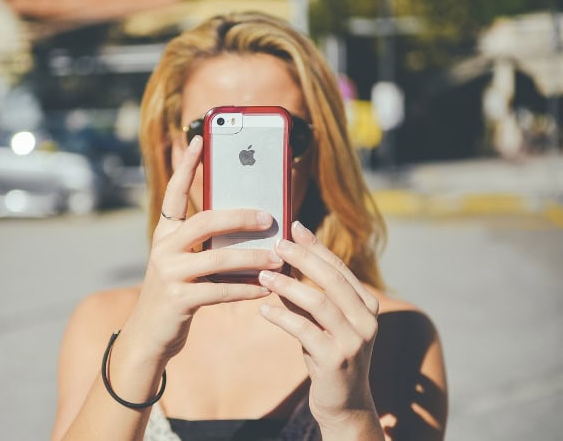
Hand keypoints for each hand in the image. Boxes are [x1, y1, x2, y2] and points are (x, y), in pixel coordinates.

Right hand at [124, 136, 281, 361]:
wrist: (150, 335)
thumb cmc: (177, 292)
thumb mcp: (185, 262)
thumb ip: (207, 244)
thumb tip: (251, 227)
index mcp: (165, 233)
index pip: (175, 192)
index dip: (186, 166)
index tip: (199, 139)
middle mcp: (163, 247)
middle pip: (205, 221)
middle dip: (240, 217)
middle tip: (269, 217)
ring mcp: (168, 273)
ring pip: (219, 257)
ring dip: (253, 258)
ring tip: (278, 257)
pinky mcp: (179, 299)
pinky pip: (221, 291)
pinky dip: (247, 289)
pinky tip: (265, 287)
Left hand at [258, 221, 381, 431]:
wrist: (344, 403)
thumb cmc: (329, 355)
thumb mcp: (321, 322)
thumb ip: (307, 295)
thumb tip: (280, 264)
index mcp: (367, 305)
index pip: (340, 267)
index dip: (316, 246)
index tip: (294, 226)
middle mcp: (367, 320)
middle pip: (332, 279)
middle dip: (303, 258)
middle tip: (276, 244)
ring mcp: (354, 340)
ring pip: (319, 302)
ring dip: (288, 286)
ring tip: (263, 276)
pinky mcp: (336, 360)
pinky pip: (304, 330)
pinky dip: (282, 317)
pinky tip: (263, 310)